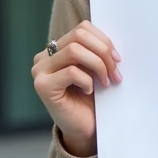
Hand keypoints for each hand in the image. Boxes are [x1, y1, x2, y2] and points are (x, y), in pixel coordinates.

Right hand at [31, 20, 120, 157]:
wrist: (85, 129)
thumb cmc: (91, 99)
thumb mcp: (95, 69)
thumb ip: (96, 51)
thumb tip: (110, 42)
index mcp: (56, 49)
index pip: (82, 28)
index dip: (104, 40)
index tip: (117, 59)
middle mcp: (44, 57)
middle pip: (79, 36)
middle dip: (103, 52)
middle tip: (115, 73)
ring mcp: (40, 71)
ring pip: (75, 51)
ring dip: (98, 66)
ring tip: (106, 82)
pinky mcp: (42, 86)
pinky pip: (72, 72)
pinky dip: (87, 81)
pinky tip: (89, 92)